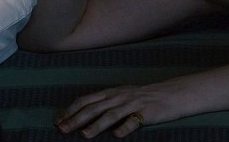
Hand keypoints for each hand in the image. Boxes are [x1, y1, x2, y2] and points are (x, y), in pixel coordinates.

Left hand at [54, 84, 176, 138]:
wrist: (170, 94)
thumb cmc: (143, 97)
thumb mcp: (122, 96)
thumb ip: (105, 103)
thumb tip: (83, 114)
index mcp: (111, 93)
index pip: (86, 100)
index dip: (71, 110)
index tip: (59, 121)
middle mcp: (119, 97)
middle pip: (94, 108)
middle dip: (76, 119)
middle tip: (63, 129)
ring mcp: (132, 104)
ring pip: (111, 115)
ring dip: (96, 125)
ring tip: (84, 135)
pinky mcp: (145, 113)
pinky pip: (134, 122)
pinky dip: (124, 128)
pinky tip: (117, 135)